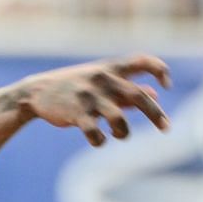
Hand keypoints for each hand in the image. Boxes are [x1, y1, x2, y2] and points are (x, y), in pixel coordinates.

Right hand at [18, 56, 171, 146]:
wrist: (36, 92)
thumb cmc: (74, 86)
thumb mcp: (101, 82)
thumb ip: (128, 87)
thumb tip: (156, 93)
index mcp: (111, 69)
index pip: (142, 61)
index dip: (159, 70)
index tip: (166, 85)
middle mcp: (103, 80)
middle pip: (138, 96)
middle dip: (155, 114)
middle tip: (166, 128)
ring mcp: (88, 97)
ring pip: (118, 119)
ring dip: (124, 132)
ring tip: (120, 134)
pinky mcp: (75, 113)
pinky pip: (94, 132)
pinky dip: (100, 140)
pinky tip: (98, 140)